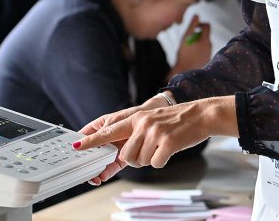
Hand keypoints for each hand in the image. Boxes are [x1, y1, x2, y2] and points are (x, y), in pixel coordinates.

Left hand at [74, 95, 237, 184]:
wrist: (202, 115)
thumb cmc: (178, 121)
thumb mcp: (152, 121)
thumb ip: (135, 132)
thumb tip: (121, 154)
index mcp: (137, 118)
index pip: (108, 131)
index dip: (91, 140)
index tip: (77, 146)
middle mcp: (143, 124)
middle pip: (125, 155)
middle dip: (135, 160)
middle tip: (148, 151)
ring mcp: (154, 133)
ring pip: (140, 161)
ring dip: (150, 160)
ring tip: (161, 146)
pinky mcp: (166, 143)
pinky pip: (155, 163)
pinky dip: (162, 161)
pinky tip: (169, 149)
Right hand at [171, 16, 211, 76]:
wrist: (185, 71)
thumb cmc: (184, 54)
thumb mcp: (185, 37)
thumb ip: (192, 25)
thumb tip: (197, 15)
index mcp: (205, 39)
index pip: (207, 26)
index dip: (200, 24)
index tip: (194, 27)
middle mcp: (210, 45)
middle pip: (206, 35)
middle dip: (198, 34)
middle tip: (189, 39)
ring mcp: (209, 52)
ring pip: (205, 43)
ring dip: (198, 42)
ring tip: (189, 48)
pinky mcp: (207, 59)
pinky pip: (204, 51)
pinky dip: (199, 50)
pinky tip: (192, 55)